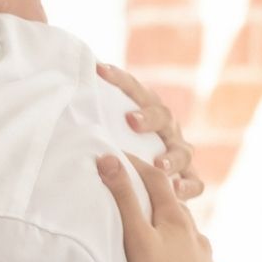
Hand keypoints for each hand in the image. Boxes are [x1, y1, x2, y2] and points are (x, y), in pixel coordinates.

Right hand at [95, 152, 222, 261]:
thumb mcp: (134, 237)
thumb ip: (122, 198)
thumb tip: (108, 159)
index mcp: (176, 221)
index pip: (157, 182)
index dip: (138, 167)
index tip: (120, 158)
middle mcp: (196, 238)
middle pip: (178, 211)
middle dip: (162, 202)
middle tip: (145, 199)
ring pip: (195, 241)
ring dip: (182, 235)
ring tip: (169, 240)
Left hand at [98, 62, 203, 201]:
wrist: (151, 178)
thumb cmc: (120, 148)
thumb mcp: (109, 130)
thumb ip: (92, 114)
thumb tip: (66, 86)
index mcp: (147, 110)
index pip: (134, 89)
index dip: (118, 79)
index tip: (99, 71)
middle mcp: (167, 129)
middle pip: (163, 116)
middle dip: (147, 118)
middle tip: (130, 121)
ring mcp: (180, 153)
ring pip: (182, 151)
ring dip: (171, 157)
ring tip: (158, 164)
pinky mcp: (189, 178)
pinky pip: (196, 182)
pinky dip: (187, 186)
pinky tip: (176, 190)